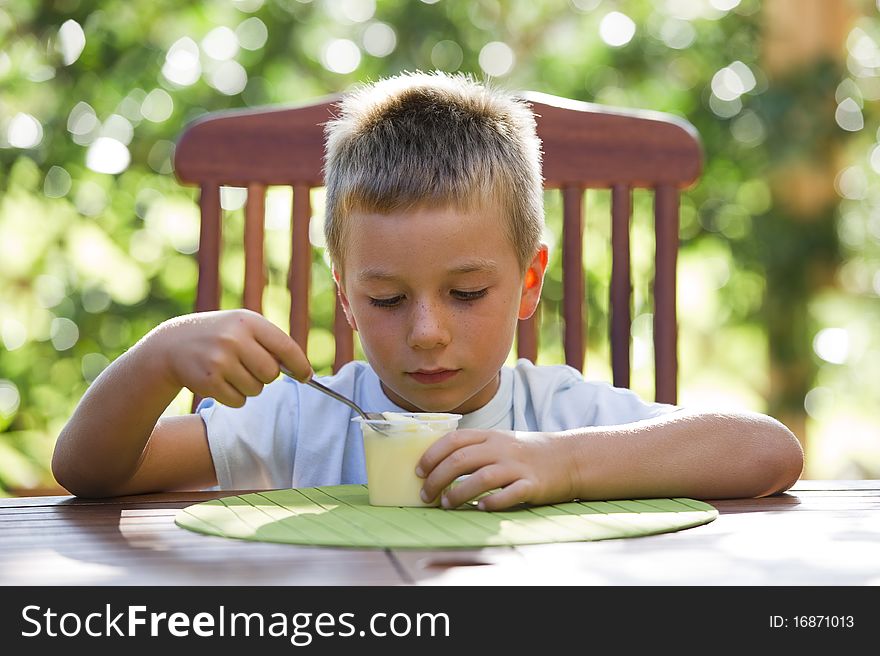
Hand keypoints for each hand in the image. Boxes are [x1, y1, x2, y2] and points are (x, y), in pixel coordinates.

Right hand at [150, 309, 311, 407]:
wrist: (172, 344)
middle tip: (251, 368)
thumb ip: (270, 343)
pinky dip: (235, 397)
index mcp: (248, 321)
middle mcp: (234, 338)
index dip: (300, 365)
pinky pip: (239, 401)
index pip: (285, 347)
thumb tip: (303, 370)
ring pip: (256, 389)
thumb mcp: (242, 326)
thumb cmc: (219, 335)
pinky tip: (221, 382)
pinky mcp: (209, 381)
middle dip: (266, 376)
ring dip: (249, 386)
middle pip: (271, 373)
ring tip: (232, 371)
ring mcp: (220, 360)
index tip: (306, 376)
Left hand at [416, 429, 575, 510]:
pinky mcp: (533, 485)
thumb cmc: (525, 453)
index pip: (454, 439)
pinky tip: (481, 507)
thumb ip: (473, 448)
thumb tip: (437, 466)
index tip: (418, 471)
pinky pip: (511, 493)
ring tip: (446, 504)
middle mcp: (501, 449)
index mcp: (490, 436)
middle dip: (437, 478)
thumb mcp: (499, 441)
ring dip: (459, 492)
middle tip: (426, 495)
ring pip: (482, 477)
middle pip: (462, 459)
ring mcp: (518, 466)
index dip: (432, 455)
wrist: (568, 458)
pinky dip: (493, 501)